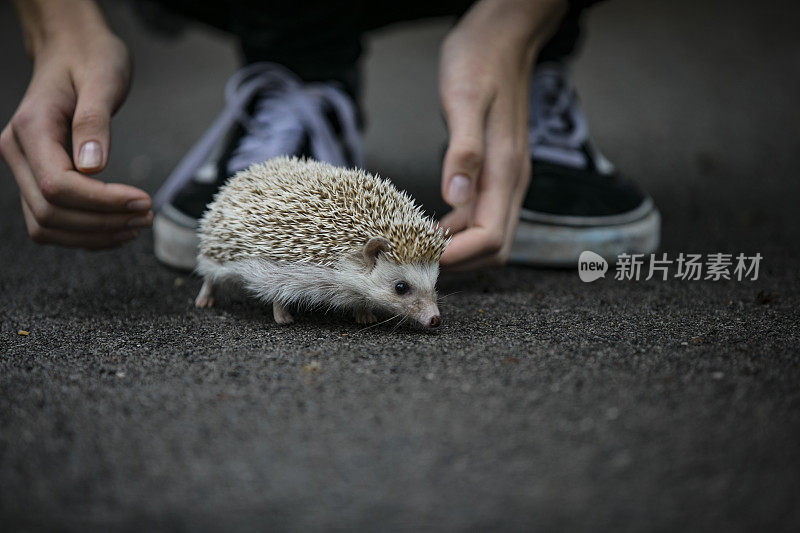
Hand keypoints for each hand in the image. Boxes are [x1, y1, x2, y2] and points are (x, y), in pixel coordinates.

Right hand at [0, 0, 151, 248]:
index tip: (143, 201)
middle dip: (102, 223)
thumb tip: (92, 168)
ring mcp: (24, 169)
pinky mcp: (37, 179)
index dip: (101, 203)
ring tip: (137, 225)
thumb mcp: (103, 79)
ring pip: (47, 226)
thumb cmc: (91, 60)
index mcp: (31, 129)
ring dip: (94, 235)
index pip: (57, 186)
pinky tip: (119, 226)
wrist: (72, 50)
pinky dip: (86, 233)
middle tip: (147, 216)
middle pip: (50, 213)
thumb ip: (94, 122)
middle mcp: (18, 153)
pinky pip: (53, 221)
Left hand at [438, 0, 565, 268]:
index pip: (491, 238)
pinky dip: (456, 230)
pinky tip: (429, 226)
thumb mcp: (464, 101)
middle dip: (459, 263)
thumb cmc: (480, 62)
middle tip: (416, 262)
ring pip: (487, 235)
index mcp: (506, 170)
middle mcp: (510, 181)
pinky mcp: (494, 172)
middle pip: (494, 247)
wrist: (503, 37)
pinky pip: (478, 215)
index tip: (422, 261)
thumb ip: (463, 150)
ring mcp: (504, 178)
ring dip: (456, 250)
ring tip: (415, 250)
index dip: (460, 257)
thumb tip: (454, 197)